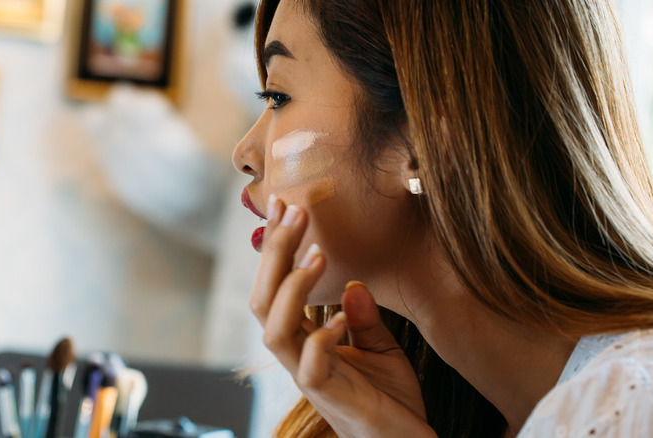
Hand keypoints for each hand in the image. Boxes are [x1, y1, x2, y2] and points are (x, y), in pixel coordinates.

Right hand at [250, 197, 436, 437]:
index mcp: (304, 340)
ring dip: (291, 289)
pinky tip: (340, 315)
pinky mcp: (331, 399)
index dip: (277, 246)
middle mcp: (298, 356)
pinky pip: (311, 368)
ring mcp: (310, 378)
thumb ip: (364, 318)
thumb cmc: (389, 400)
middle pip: (263, 301)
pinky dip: (321, 338)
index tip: (283, 204)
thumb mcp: (380, 349)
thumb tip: (355, 282)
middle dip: (275, 254)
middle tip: (293, 211)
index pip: (276, 286)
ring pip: (273, 330)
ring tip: (317, 254)